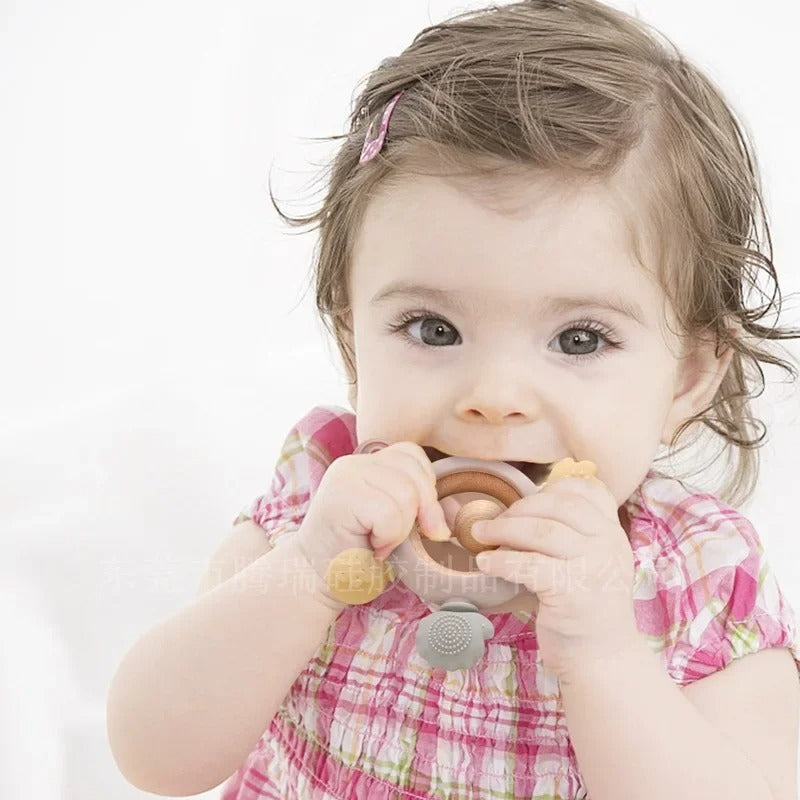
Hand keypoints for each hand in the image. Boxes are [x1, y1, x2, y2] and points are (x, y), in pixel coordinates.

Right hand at [296, 442, 451, 607]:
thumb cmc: (357, 558)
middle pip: (414, 473)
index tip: (414, 521)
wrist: (315, 583)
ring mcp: (345, 476)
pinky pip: (390, 514)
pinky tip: (370, 547)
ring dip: (400, 530)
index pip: (412, 454)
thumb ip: (421, 508)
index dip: (424, 487)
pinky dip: (388, 538)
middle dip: (418, 512)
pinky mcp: (341, 497)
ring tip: (377, 542)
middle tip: (395, 539)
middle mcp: (353, 463)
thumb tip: (456, 508)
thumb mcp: (396, 526)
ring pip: (406, 494)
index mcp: (366, 464)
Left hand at [471, 474, 639, 680]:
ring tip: (479, 534)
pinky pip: (529, 565)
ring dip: (503, 529)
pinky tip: (485, 562)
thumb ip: (570, 536)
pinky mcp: (572, 591)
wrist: (603, 660)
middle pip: (558, 505)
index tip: (526, 498)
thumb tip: (518, 510)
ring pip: (541, 531)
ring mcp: (593, 566)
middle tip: (491, 521)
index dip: (552, 487)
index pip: (588, 489)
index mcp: (613, 533)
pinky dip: (502, 560)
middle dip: (518, 508)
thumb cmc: (585, 609)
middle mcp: (608, 544)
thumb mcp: (589, 563)